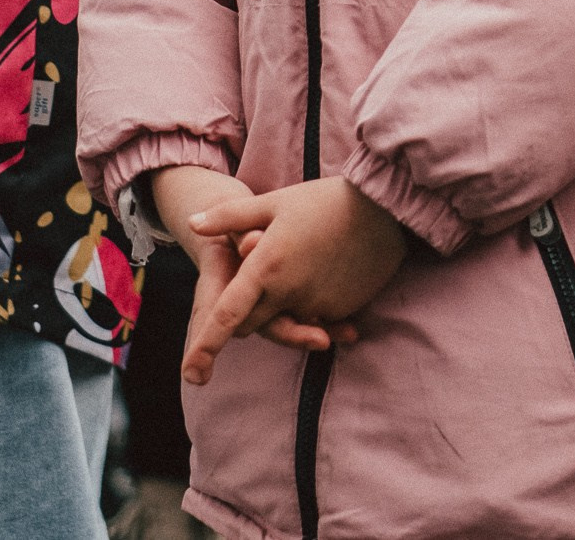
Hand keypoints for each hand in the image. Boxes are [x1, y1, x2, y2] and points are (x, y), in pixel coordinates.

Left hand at [180, 178, 409, 384]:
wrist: (384, 207)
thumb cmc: (324, 200)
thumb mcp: (274, 202)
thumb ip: (230, 217)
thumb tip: (194, 223)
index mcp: (265, 268)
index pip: (227, 316)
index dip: (205, 346)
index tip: (191, 373)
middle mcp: (288, 293)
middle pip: (253, 323)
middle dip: (247, 313)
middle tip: (260, 277)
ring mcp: (316, 305)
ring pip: (287, 321)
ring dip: (283, 307)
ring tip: (301, 264)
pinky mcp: (341, 309)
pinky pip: (316, 317)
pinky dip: (312, 304)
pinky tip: (325, 270)